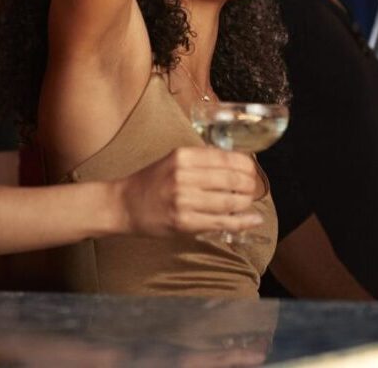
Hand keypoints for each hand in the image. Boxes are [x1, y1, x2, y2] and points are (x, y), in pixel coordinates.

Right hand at [115, 146, 263, 237]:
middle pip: (232, 179)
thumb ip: (203, 161)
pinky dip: (242, 222)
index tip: (252, 170)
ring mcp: (183, 200)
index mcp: (183, 156)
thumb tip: (239, 165)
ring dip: (246, 203)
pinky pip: (221, 222)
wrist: (123, 204)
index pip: (227, 158)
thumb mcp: (175, 160)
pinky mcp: (183, 222)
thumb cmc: (151, 182)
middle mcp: (184, 175)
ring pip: (230, 201)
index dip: (246, 165)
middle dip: (250, 185)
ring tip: (249, 202)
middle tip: (253, 188)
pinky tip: (253, 220)